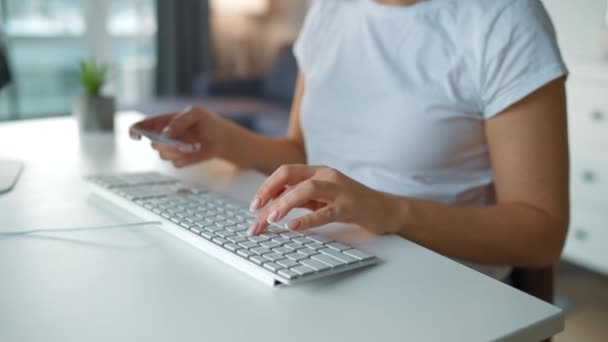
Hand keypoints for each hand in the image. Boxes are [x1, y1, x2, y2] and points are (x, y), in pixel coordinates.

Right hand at [129, 106, 230, 167]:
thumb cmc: (207, 122)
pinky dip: (186, 158)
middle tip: (181, 142)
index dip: (134, 131)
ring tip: (193, 145)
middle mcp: (162, 137)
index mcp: (162, 122)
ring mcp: (170, 150)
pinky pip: (176, 163)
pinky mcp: (179, 161)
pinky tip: (196, 151)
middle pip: (154, 144)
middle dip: (166, 144)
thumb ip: (180, 120)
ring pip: (164, 155)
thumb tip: (166, 133)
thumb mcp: (196, 113)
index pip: (141, 126)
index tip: (137, 136)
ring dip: (178, 151)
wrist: (221, 138)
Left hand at [247, 165, 396, 234]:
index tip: (254, 205)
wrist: (385, 209)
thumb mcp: (322, 197)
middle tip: (254, 214)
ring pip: (306, 189)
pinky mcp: (350, 206)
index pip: (285, 172)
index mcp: (318, 171)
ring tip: (270, 219)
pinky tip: (293, 227)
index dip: (266, 186)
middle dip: (268, 194)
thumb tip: (270, 204)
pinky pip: (325, 212)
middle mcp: (327, 175)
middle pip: (290, 177)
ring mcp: (339, 190)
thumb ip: (299, 197)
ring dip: (284, 203)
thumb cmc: (350, 203)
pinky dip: (307, 219)